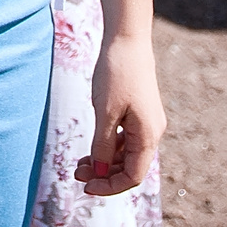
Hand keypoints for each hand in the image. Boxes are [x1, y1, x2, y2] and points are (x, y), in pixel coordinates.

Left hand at [77, 32, 164, 197]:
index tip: (86, 187)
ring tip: (79, 164)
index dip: (110, 186)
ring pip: (127, 154)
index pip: (133, 176)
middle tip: (75, 173)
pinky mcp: (138, 112)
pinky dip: (109, 147)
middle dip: (104, 175)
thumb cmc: (116, 74)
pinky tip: (92, 148)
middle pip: (130, 168)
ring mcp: (146, 122)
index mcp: (148, 136)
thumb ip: (103, 145)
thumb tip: (101, 172)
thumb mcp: (105, 113)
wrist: (127, 39)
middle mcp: (151, 132)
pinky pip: (125, 139)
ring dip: (105, 162)